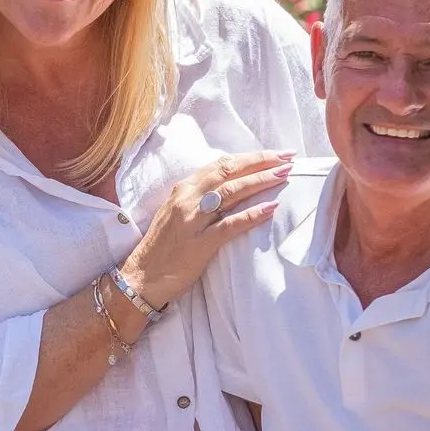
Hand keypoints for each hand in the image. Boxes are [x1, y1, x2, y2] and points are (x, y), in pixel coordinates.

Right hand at [119, 151, 293, 312]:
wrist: (141, 276)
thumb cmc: (163, 246)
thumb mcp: (178, 213)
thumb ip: (200, 197)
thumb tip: (230, 186)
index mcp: (184, 188)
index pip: (221, 164)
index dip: (250, 157)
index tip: (274, 154)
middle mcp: (188, 198)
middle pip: (229, 171)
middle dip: (261, 162)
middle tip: (287, 157)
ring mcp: (193, 220)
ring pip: (232, 192)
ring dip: (261, 182)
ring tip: (284, 176)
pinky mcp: (200, 243)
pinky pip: (230, 224)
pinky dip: (252, 215)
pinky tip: (271, 208)